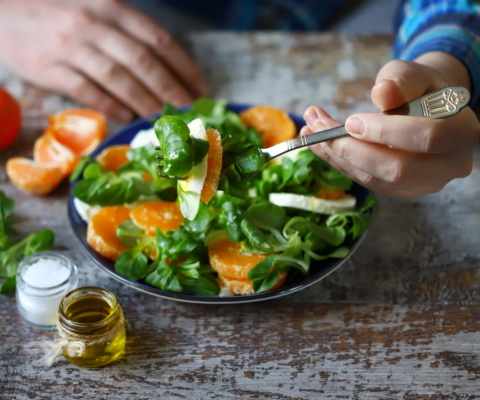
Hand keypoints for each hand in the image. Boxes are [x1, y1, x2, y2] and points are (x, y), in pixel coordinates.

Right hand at [0, 0, 208, 120]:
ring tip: (164, 120)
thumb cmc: (61, 15)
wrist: (4, 11)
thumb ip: (130, 32)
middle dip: (171, 90)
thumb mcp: (98, 10)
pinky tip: (128, 118)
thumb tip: (167, 68)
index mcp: (112, 8)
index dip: (184, 68)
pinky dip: (110, 105)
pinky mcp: (50, 67)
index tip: (201, 90)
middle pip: (143, 61)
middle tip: (190, 112)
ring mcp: (70, 45)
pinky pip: (86, 90)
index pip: (159, 40)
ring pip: (117, 78)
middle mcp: (94, 23)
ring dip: (145, 101)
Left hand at [302, 53, 479, 197]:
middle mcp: (448, 166)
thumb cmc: (420, 89)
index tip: (350, 121)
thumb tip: (382, 93)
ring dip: (336, 156)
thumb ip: (401, 81)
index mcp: (462, 133)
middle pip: (396, 168)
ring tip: (309, 131)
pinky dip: (338, 163)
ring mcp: (424, 184)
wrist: (425, 110)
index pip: (426, 138)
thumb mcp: (414, 74)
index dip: (385, 132)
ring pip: (375, 179)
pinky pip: (365, 181)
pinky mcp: (400, 190)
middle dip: (350, 148)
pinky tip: (318, 145)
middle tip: (317, 126)